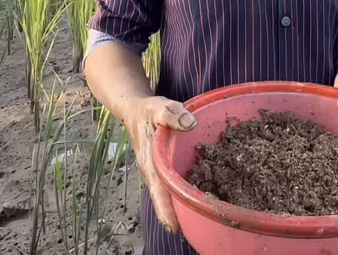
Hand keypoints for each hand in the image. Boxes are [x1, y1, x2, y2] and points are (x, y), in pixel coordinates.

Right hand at [124, 96, 195, 234]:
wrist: (134, 110)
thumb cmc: (147, 111)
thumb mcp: (157, 108)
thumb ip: (171, 114)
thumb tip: (190, 123)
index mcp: (150, 162)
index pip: (158, 191)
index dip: (166, 210)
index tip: (175, 228)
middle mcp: (153, 172)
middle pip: (165, 199)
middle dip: (178, 214)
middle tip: (198, 228)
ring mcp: (158, 172)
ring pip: (170, 193)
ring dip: (182, 205)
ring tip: (202, 219)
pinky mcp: (164, 168)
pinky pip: (174, 184)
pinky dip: (185, 191)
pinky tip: (201, 194)